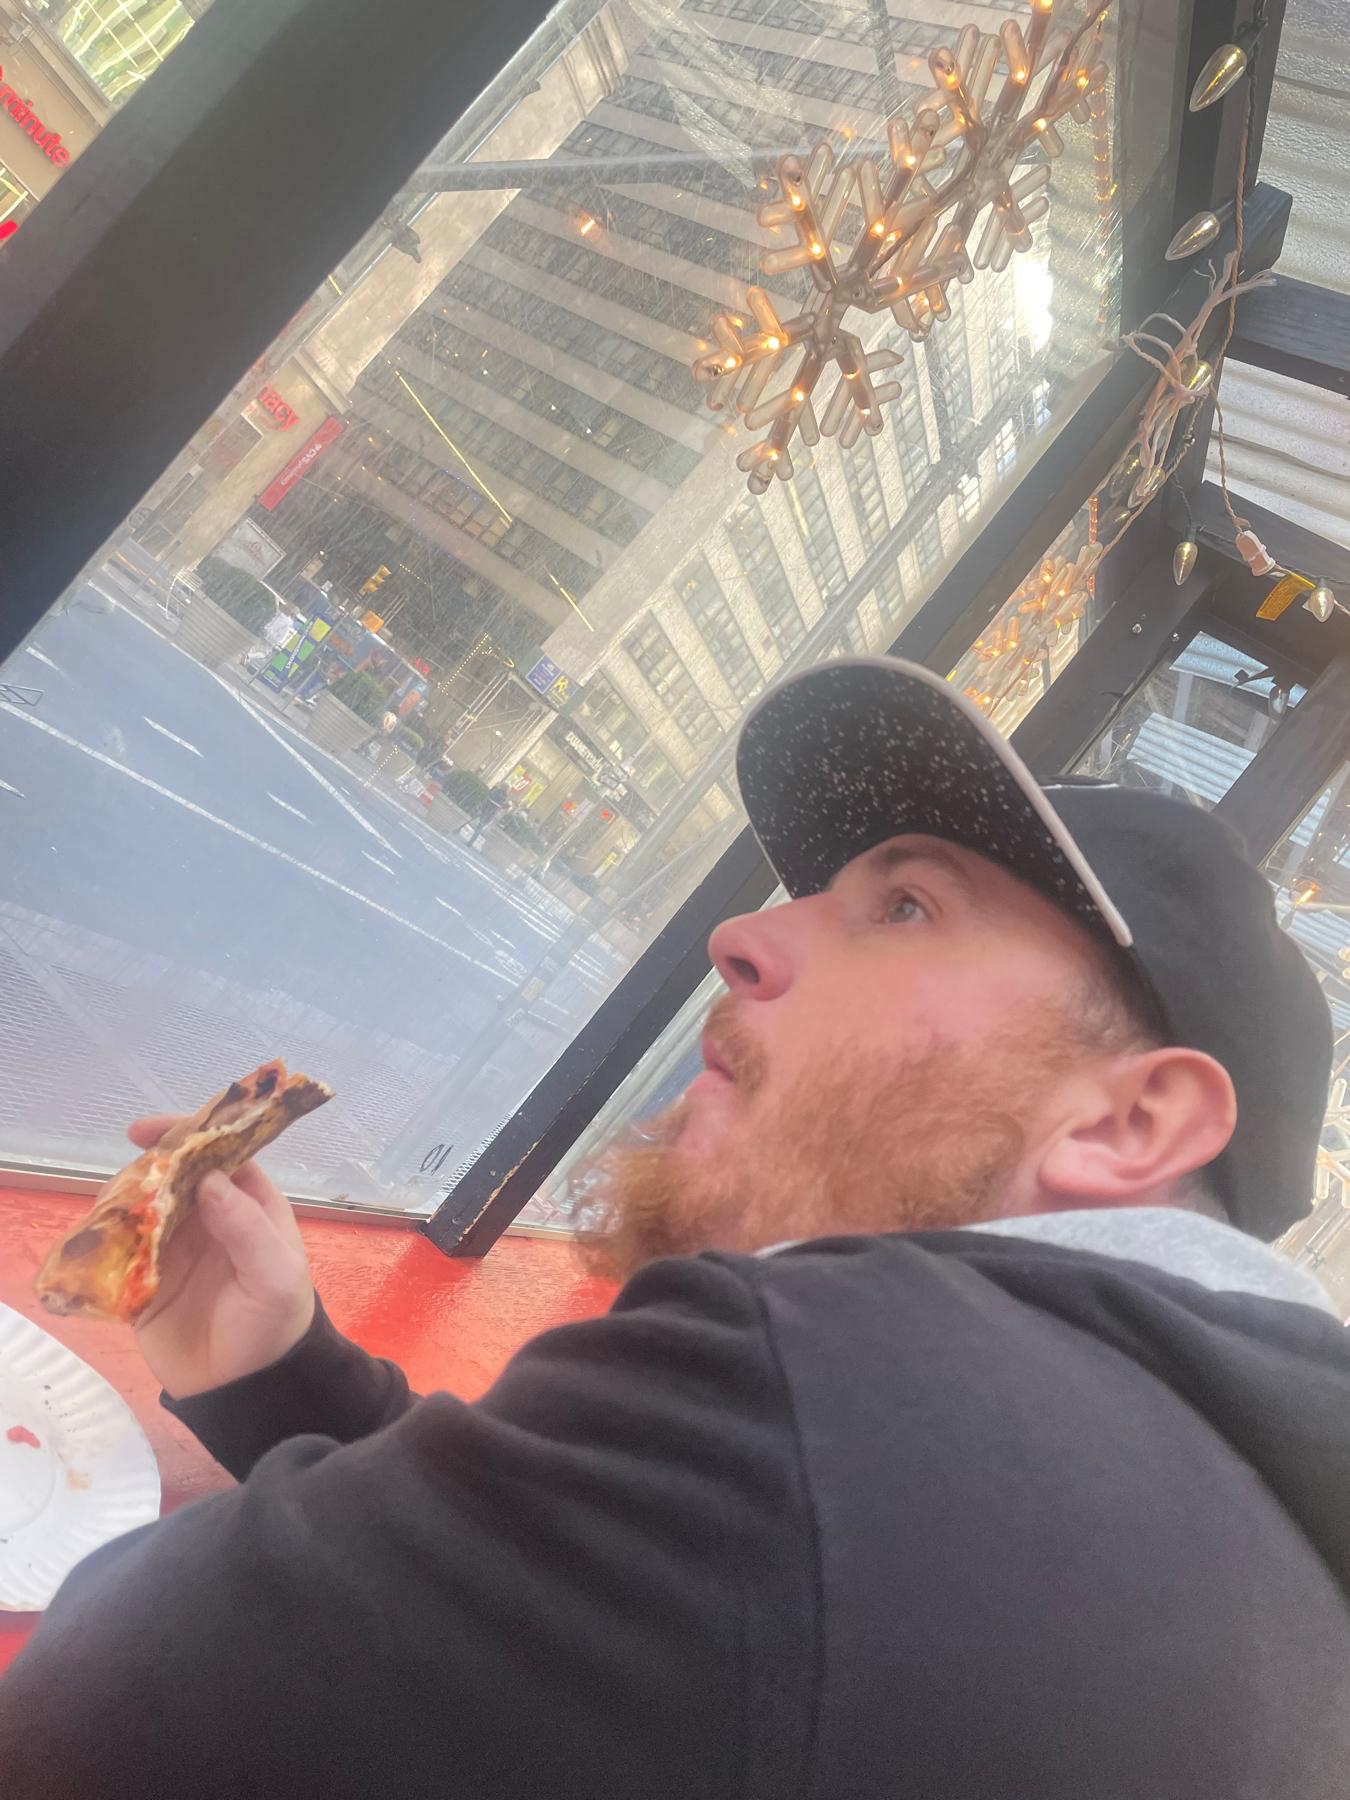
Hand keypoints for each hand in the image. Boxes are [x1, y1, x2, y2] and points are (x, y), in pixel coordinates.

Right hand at [126, 1117, 315, 1399]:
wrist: (246, 1389)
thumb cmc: (274, 1325)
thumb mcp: (275, 1275)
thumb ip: (246, 1227)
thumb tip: (208, 1178)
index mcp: (251, 1206)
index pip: (221, 1155)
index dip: (191, 1134)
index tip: (153, 1130)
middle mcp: (210, 1218)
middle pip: (174, 1175)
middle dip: (149, 1166)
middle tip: (128, 1170)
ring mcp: (176, 1247)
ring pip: (143, 1206)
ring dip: (124, 1200)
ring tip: (112, 1207)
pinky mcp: (145, 1280)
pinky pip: (120, 1250)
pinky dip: (105, 1240)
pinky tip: (97, 1238)